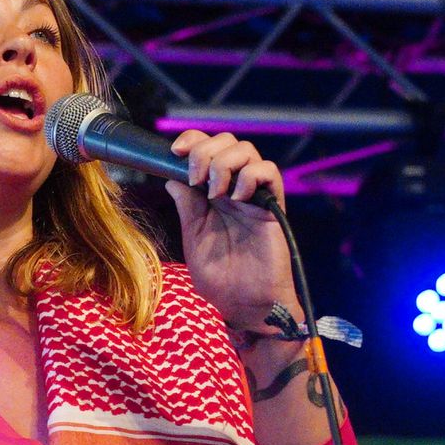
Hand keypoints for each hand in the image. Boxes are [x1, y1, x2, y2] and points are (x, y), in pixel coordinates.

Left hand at [165, 130, 296, 335]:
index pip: (206, 149)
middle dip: (205, 151)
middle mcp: (234, 189)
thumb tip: (171, 177)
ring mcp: (254, 196)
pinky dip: (250, 176)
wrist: (244, 305)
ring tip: (215, 193)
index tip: (175, 151)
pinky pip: (269, 172)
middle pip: (227, 141)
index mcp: (212, 193)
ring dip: (225, 163)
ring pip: (248, 150)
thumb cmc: (220, 279)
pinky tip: (237, 198)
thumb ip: (187, 207)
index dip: (192, 140)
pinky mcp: (272, 206)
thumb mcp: (193, 237)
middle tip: (195, 178)